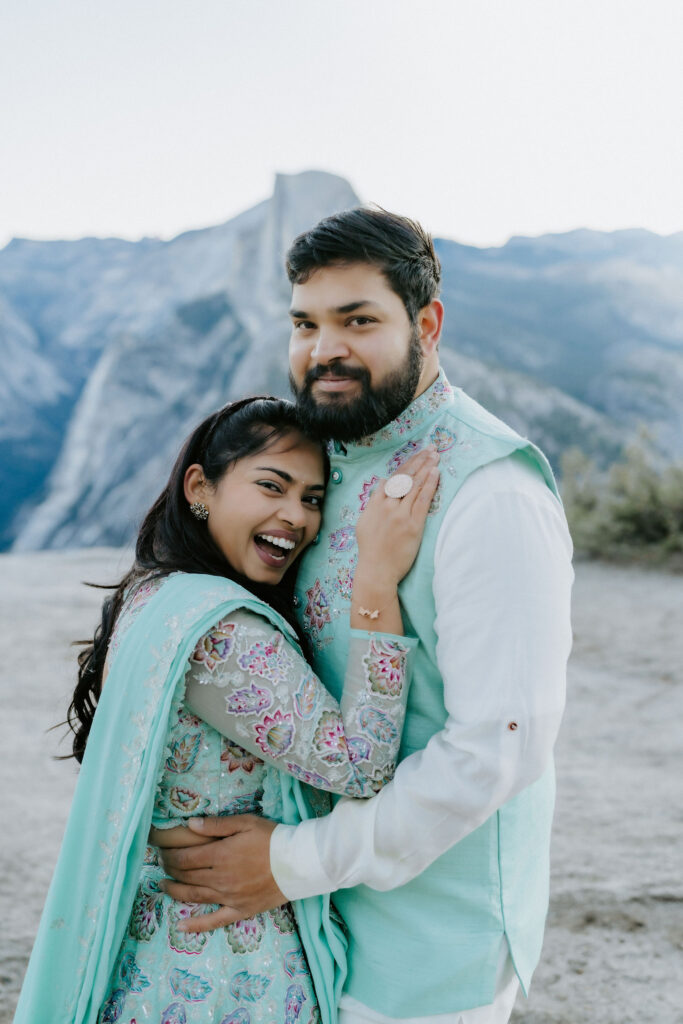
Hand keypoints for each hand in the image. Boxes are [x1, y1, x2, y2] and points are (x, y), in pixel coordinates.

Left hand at [158, 815, 284, 931]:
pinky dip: (196, 925)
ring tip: (163, 885)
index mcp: (219, 856)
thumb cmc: (272, 838)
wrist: (298, 862)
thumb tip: (189, 825)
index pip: (185, 857)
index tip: (161, 849)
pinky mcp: (239, 910)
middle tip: (162, 862)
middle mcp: (220, 879)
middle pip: (186, 875)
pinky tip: (181, 926)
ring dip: (175, 891)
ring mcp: (228, 897)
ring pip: (194, 896)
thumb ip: (216, 825)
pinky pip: (214, 921)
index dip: (169, 854)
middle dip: (170, 868)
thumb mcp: (245, 823)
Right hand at [355, 446, 439, 586]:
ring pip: (415, 485)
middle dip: (419, 460)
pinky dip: (429, 485)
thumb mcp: (365, 522)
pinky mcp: (413, 525)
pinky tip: (435, 473)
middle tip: (430, 448)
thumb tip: (383, 484)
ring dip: (426, 468)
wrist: (376, 570)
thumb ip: (374, 502)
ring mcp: (400, 514)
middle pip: (406, 477)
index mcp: (375, 504)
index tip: (417, 455)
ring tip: (436, 456)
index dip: (407, 465)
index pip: (393, 478)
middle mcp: (387, 505)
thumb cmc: (370, 549)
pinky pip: (423, 500)